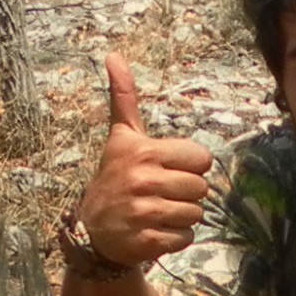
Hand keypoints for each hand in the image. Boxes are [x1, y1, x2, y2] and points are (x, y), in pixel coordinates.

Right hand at [74, 55, 214, 267]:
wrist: (93, 229)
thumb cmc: (115, 176)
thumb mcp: (121, 136)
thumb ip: (124, 98)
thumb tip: (113, 55)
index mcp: (143, 151)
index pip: (201, 158)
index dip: (191, 166)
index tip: (170, 169)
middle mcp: (143, 180)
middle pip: (201, 188)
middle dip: (187, 193)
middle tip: (164, 193)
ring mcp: (144, 212)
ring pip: (196, 214)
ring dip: (183, 216)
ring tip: (159, 211)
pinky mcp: (147, 241)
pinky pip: (185, 238)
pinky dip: (176, 237)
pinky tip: (156, 229)